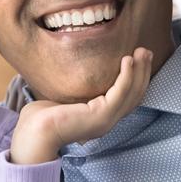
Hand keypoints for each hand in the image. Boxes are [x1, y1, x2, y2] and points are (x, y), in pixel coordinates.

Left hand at [9, 47, 151, 163]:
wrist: (35, 130)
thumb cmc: (44, 115)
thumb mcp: (67, 97)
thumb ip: (79, 89)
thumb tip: (78, 70)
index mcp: (102, 117)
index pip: (128, 98)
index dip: (137, 78)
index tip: (139, 58)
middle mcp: (109, 121)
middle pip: (135, 95)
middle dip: (143, 72)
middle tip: (146, 51)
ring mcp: (107, 120)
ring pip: (132, 94)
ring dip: (139, 71)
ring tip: (142, 52)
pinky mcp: (101, 116)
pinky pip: (120, 93)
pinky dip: (127, 76)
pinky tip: (127, 60)